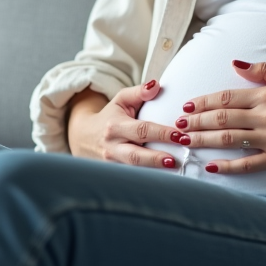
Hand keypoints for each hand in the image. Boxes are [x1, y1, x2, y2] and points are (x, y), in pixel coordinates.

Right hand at [66, 80, 185, 169]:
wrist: (85, 137)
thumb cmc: (111, 116)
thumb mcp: (121, 99)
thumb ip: (139, 92)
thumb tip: (156, 85)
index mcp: (115, 126)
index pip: (141, 130)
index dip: (161, 133)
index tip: (180, 135)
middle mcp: (112, 147)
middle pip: (136, 155)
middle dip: (157, 158)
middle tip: (178, 159)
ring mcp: (112, 164)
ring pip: (133, 171)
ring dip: (154, 171)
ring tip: (174, 170)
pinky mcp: (114, 174)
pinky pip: (132, 178)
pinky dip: (148, 179)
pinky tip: (164, 180)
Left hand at [176, 60, 265, 173]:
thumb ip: (265, 69)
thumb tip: (237, 64)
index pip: (226, 96)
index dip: (204, 101)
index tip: (188, 105)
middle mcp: (265, 116)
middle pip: (221, 118)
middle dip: (196, 121)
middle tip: (177, 125)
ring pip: (228, 140)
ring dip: (203, 141)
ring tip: (185, 142)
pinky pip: (249, 164)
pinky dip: (228, 167)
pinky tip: (212, 167)